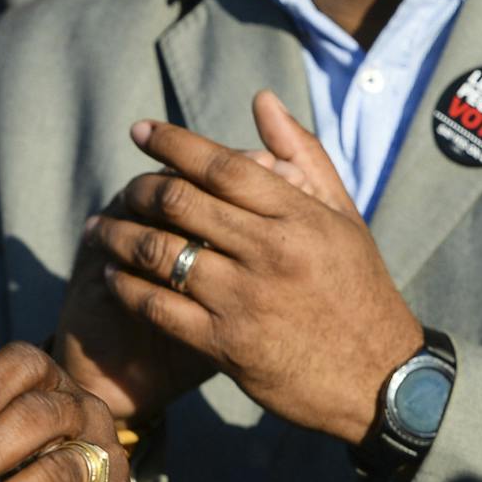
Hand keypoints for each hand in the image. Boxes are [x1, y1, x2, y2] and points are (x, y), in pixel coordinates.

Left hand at [84, 90, 422, 444]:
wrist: (380, 381)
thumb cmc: (359, 290)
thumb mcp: (343, 218)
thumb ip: (303, 156)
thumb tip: (262, 100)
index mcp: (299, 218)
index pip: (221, 166)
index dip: (173, 143)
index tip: (140, 130)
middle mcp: (270, 253)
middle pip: (180, 203)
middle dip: (139, 189)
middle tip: (123, 189)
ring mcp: (245, 301)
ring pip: (159, 253)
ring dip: (119, 235)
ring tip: (101, 228)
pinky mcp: (226, 345)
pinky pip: (157, 307)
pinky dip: (126, 286)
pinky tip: (113, 274)